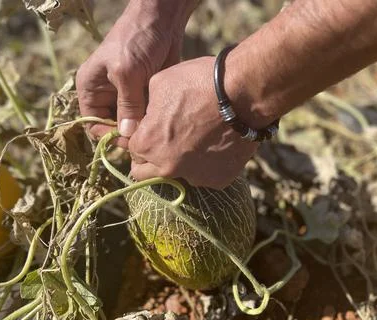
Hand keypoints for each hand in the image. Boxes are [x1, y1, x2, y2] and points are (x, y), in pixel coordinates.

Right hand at [76, 1, 192, 146]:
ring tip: (156, 131)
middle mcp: (106, 93)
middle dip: (127, 134)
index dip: (108, 135)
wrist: (162, 19)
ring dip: (142, 128)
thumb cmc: (136, 38)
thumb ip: (127, 105)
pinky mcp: (144, 93)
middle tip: (146, 139)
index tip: (128, 141)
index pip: (92, 122)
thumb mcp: (127, 72)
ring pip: (131, 122)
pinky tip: (163, 122)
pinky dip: (153, 119)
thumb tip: (127, 135)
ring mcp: (126, 94)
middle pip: (113, 125)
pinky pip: (146, 114)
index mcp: (91, 87)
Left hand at [128, 57, 258, 188]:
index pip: (133, 150)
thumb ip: (145, 108)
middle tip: (168, 139)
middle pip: (147, 171)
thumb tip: (148, 117)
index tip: (155, 129)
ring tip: (198, 137)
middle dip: (152, 158)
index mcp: (147, 145)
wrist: (243, 93)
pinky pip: (206, 175)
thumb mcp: (159, 84)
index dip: (143, 137)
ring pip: (178, 174)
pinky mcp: (218, 180)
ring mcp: (194, 177)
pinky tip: (216, 143)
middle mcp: (166, 168)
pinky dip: (208, 163)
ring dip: (181, 161)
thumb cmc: (198, 83)